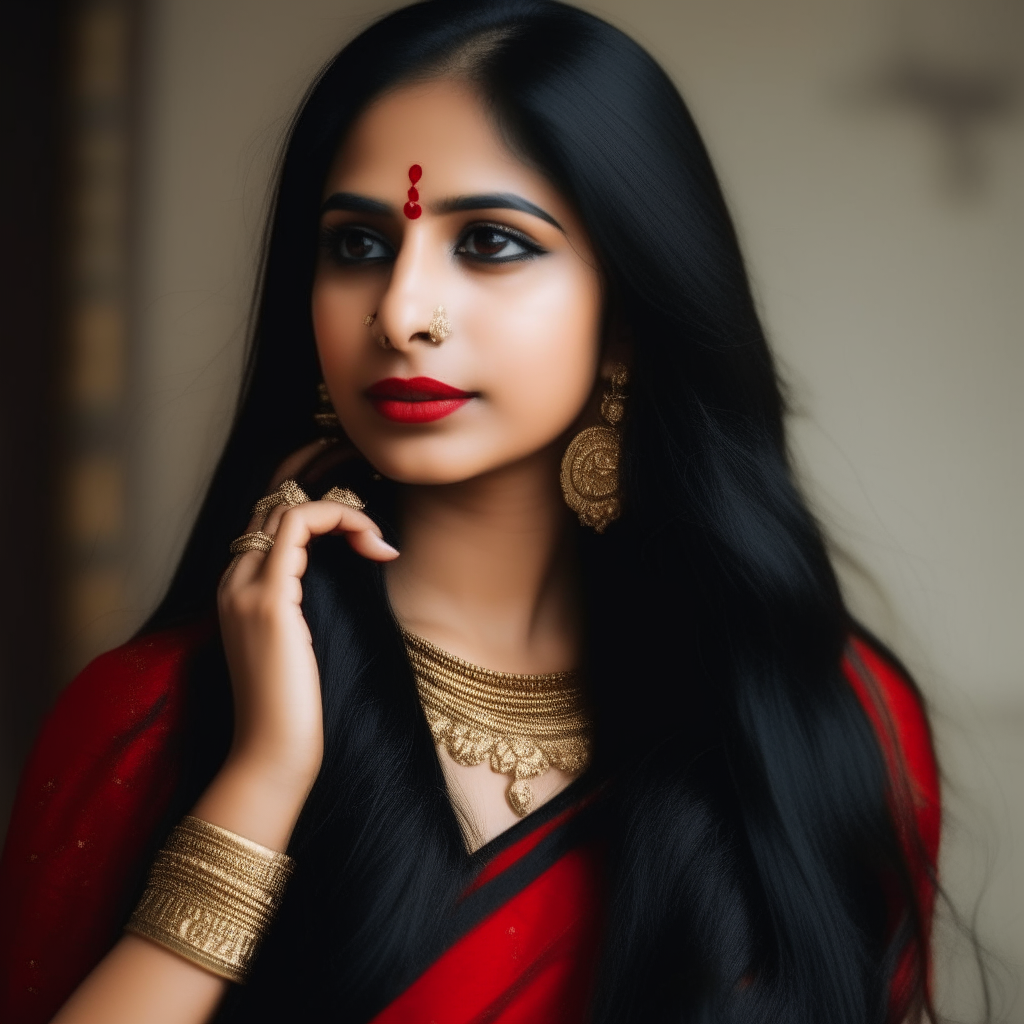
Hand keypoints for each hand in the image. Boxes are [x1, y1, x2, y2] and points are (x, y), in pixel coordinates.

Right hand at [216, 446, 397, 801]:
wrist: (274, 753)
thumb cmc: (297, 706)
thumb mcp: (306, 643)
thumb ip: (311, 602)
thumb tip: (356, 566)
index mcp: (241, 587)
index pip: (270, 513)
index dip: (315, 488)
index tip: (365, 499)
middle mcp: (235, 578)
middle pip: (275, 495)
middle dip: (327, 474)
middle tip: (376, 478)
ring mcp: (245, 586)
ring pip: (290, 503)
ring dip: (346, 506)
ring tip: (379, 537)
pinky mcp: (268, 598)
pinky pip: (301, 523)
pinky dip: (343, 520)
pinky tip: (377, 547)